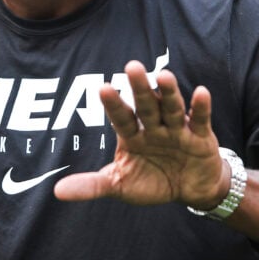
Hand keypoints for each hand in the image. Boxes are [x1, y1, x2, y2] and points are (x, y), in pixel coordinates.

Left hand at [54, 60, 226, 207]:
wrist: (190, 189)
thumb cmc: (152, 181)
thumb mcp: (120, 185)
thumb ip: (92, 185)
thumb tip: (57, 191)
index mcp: (132, 135)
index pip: (121, 118)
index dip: (114, 105)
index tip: (104, 88)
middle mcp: (154, 127)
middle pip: (146, 106)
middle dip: (140, 89)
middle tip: (132, 67)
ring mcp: (178, 129)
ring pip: (172, 108)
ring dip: (169, 93)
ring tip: (164, 76)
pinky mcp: (201, 136)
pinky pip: (200, 120)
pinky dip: (200, 107)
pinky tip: (200, 92)